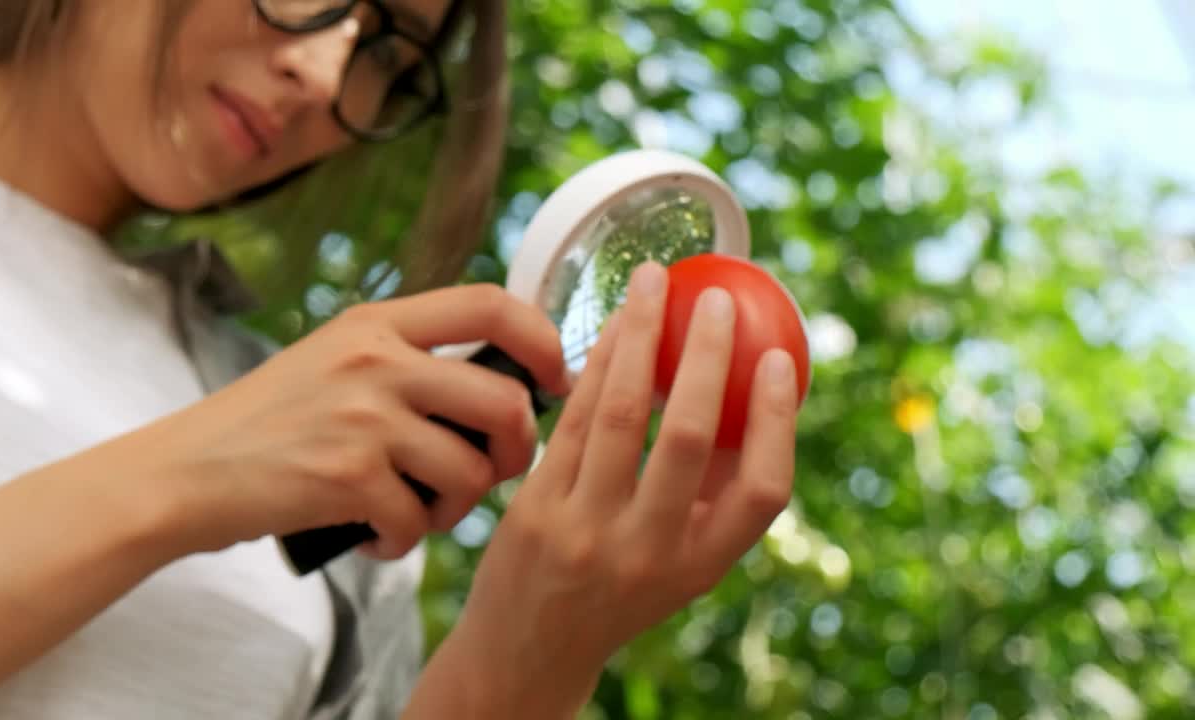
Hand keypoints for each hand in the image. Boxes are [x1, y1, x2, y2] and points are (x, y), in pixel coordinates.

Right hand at [141, 284, 568, 558]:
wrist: (184, 471)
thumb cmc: (267, 423)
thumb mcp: (335, 361)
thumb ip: (406, 361)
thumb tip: (500, 391)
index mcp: (378, 323)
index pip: (491, 305)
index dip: (543, 340)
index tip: (555, 379)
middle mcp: (375, 360)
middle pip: (503, 402)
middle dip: (516, 450)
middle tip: (495, 472)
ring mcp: (362, 416)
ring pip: (469, 471)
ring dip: (457, 508)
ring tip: (421, 513)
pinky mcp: (346, 474)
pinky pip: (417, 519)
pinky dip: (405, 542)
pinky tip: (378, 537)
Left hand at [437, 262, 798, 711]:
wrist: (529, 648)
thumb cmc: (621, 585)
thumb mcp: (680, 559)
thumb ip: (710, 490)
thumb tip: (742, 388)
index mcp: (701, 566)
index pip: (762, 493)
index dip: (778, 422)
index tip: (777, 360)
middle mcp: (648, 553)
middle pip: (689, 440)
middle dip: (707, 359)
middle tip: (715, 300)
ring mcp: (585, 531)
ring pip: (619, 415)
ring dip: (639, 338)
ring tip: (652, 283)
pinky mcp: (534, 510)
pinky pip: (573, 419)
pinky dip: (596, 366)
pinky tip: (611, 328)